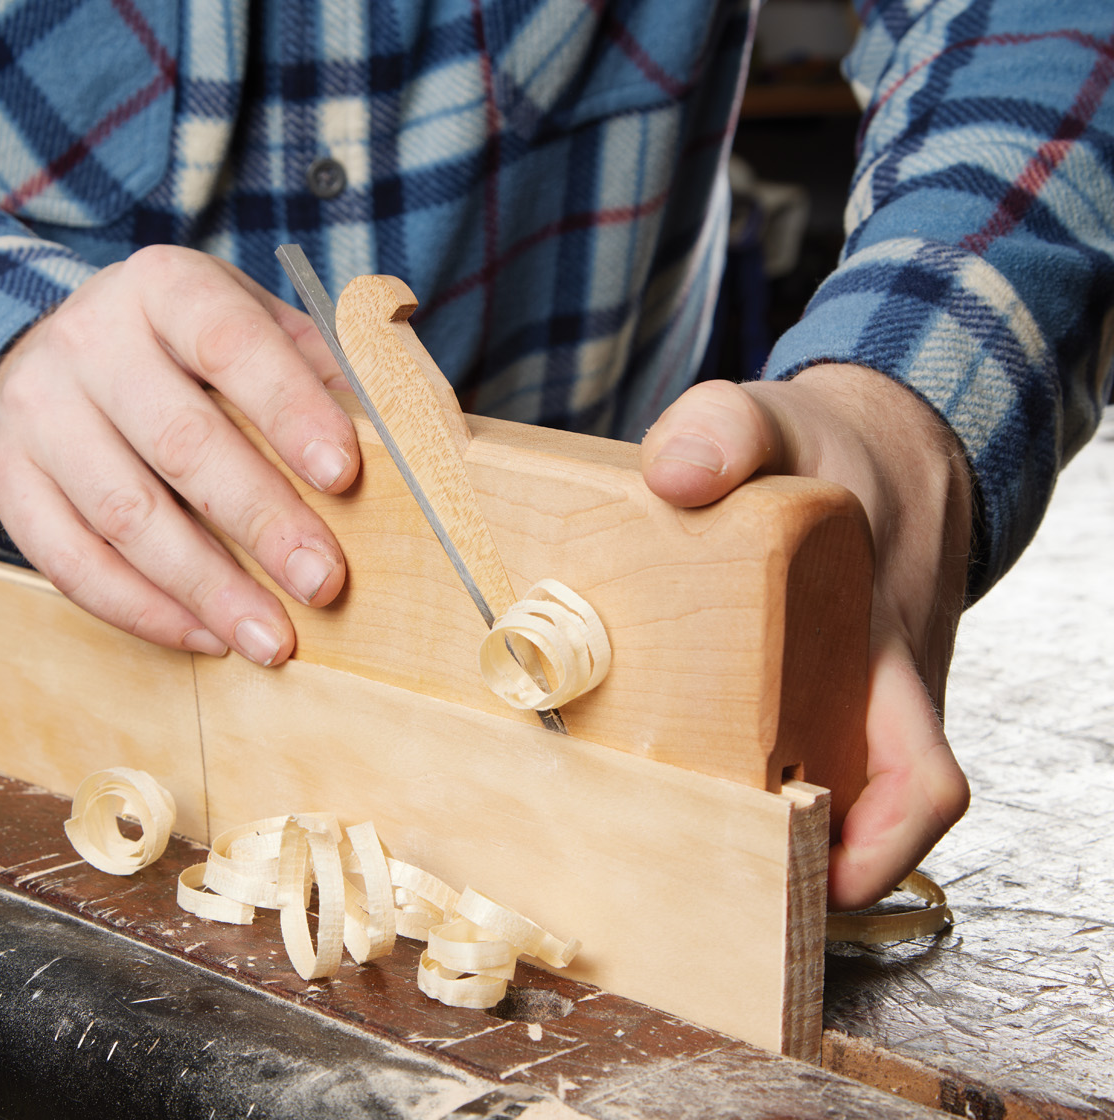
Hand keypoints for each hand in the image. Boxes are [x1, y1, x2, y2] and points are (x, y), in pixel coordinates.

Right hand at [0, 246, 359, 664]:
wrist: (47, 358)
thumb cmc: (180, 351)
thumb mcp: (245, 326)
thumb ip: (314, 368)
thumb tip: (395, 437)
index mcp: (165, 289)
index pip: (230, 344)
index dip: (289, 409)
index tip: (343, 474)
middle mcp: (91, 341)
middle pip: (181, 441)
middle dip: (261, 520)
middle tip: (324, 581)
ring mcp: (39, 412)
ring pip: (126, 515)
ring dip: (208, 587)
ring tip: (272, 638)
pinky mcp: (10, 481)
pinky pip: (72, 562)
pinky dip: (143, 610)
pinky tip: (204, 636)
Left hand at [641, 365, 972, 909]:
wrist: (878, 446)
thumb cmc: (832, 450)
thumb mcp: (775, 420)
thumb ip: (725, 429)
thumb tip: (674, 476)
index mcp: (881, 651)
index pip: (919, 776)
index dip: (880, 848)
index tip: (818, 885)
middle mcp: (872, 694)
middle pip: (852, 812)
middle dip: (790, 859)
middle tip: (690, 879)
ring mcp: (844, 698)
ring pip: (818, 786)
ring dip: (763, 822)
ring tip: (662, 836)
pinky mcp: (814, 689)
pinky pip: (793, 748)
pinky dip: (748, 771)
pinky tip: (668, 765)